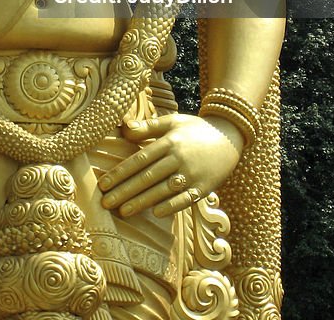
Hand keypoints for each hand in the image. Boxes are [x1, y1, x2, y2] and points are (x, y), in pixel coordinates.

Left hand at [98, 112, 243, 218]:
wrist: (230, 137)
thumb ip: (149, 126)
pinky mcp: (204, 187)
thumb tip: (125, 129)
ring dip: (142, 202)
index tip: (103, 184)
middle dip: (125, 191)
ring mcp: (192, 174)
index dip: (120, 172)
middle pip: (147, 177)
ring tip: (123, 211)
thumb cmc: (196, 129)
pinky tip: (155, 213)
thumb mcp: (173, 121)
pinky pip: (185, 199)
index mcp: (169, 141)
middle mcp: (178, 158)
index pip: (139, 159)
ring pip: (162, 190)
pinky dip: (171, 206)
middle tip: (105, 203)